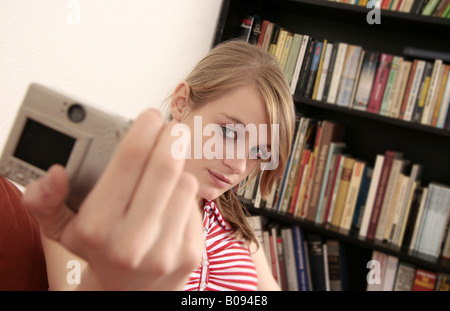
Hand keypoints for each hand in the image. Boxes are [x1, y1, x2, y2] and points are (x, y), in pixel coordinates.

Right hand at [24, 109, 202, 289]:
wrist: (127, 295)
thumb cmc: (98, 253)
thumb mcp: (62, 229)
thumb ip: (46, 200)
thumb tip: (54, 174)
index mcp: (99, 228)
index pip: (130, 160)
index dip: (144, 129)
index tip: (149, 116)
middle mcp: (134, 241)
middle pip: (166, 167)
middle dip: (171, 138)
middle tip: (170, 129)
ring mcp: (166, 249)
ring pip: (186, 184)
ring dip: (178, 171)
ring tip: (164, 175)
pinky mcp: (191, 253)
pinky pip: (196, 206)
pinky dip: (185, 198)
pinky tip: (171, 204)